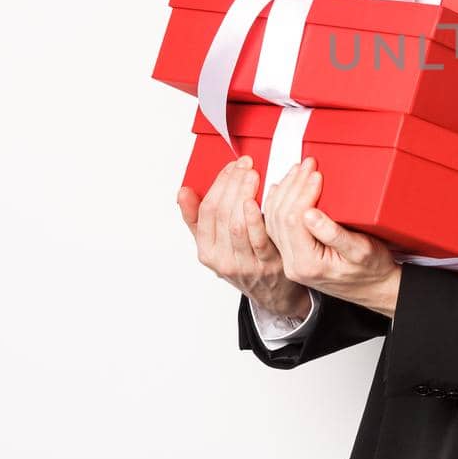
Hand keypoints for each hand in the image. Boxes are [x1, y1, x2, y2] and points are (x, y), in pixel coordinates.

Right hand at [179, 156, 310, 321]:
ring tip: (252, 174)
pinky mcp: (269, 264)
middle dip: (232, 184)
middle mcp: (223, 260)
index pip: (206, 212)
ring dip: (245, 194)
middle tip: (244, 164)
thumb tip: (183, 192)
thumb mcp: (217, 245)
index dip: (218, 185)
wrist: (274, 294)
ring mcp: (246, 264)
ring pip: (237, 224)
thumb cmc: (245, 261)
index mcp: (207, 252)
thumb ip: (198, 219)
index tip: (230, 167)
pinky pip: (260, 238)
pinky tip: (260, 198)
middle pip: (221, 215)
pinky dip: (256, 217)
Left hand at [262, 156, 401, 318]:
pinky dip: (278, 204)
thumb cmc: (372, 270)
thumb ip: (333, 234)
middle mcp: (293, 264)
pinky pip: (276, 226)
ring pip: (273, 221)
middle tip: (307, 165)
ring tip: (297, 171)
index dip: (302, 192)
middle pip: (279, 218)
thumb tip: (310, 214)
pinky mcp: (293, 255)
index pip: (293, 220)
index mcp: (307, 264)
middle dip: (292, 186)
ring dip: (284, 191)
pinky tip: (283, 189)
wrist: (375, 289)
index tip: (316, 174)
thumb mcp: (361, 250)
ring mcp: (291, 260)